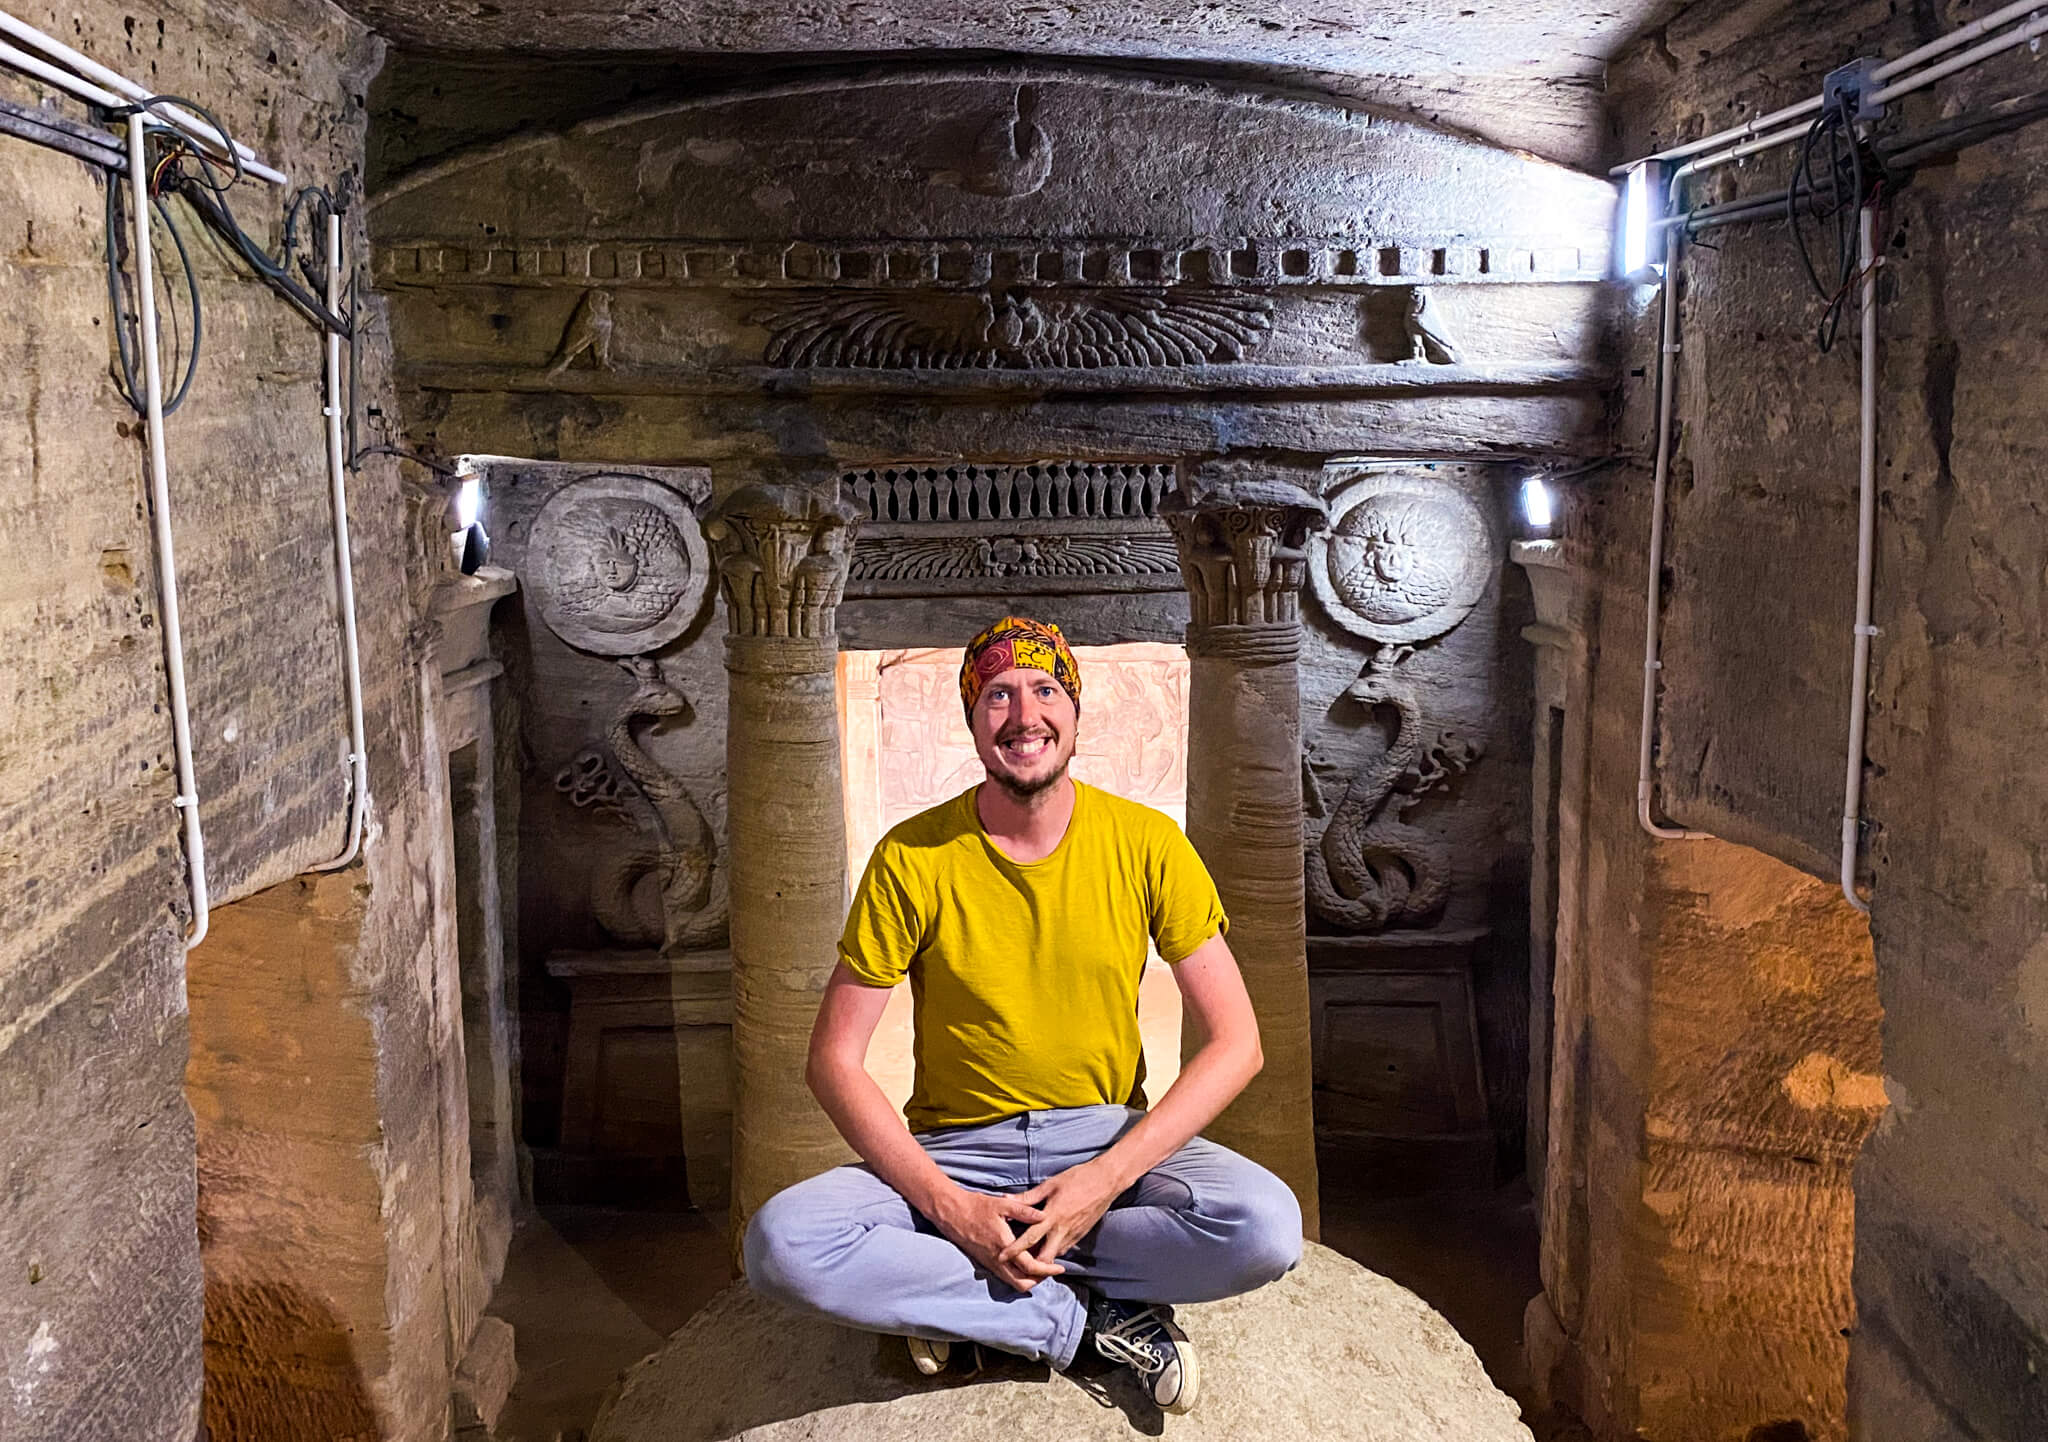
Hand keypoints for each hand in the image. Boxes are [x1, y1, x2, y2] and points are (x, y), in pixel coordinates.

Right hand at [929, 1185, 1063, 1292]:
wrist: (950, 1212)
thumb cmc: (976, 1206)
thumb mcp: (1002, 1204)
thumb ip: (1025, 1211)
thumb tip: (1044, 1216)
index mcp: (1004, 1245)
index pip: (1030, 1267)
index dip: (1047, 1269)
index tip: (1060, 1268)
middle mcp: (996, 1259)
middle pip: (1022, 1283)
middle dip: (1039, 1280)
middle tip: (1050, 1269)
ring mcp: (989, 1263)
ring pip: (1012, 1282)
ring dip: (1028, 1278)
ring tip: (1039, 1266)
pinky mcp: (984, 1262)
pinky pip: (1004, 1276)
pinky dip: (1017, 1274)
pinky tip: (1023, 1261)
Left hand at [999, 1159, 1125, 1270]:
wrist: (1106, 1181)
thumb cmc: (1077, 1178)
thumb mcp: (1050, 1185)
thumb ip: (1028, 1197)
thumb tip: (1007, 1199)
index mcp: (1052, 1216)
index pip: (1029, 1239)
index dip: (1014, 1250)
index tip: (1001, 1256)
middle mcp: (1062, 1230)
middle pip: (1044, 1258)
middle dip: (1031, 1265)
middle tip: (1016, 1264)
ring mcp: (1073, 1234)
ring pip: (1054, 1255)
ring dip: (1042, 1258)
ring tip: (1028, 1258)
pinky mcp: (1081, 1235)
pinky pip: (1064, 1248)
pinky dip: (1053, 1250)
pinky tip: (1046, 1246)